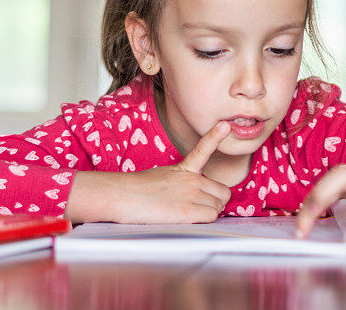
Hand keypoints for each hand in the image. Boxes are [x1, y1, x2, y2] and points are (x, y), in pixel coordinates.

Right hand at [108, 120, 232, 223]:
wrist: (120, 195)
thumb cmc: (135, 191)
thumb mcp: (162, 177)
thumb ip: (181, 182)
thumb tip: (191, 196)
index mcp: (184, 168)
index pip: (203, 150)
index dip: (215, 136)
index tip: (225, 125)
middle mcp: (191, 178)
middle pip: (222, 192)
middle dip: (215, 202)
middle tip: (200, 208)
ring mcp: (190, 193)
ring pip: (217, 206)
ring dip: (208, 213)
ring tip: (188, 214)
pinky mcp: (187, 211)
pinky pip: (210, 216)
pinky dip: (204, 221)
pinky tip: (188, 219)